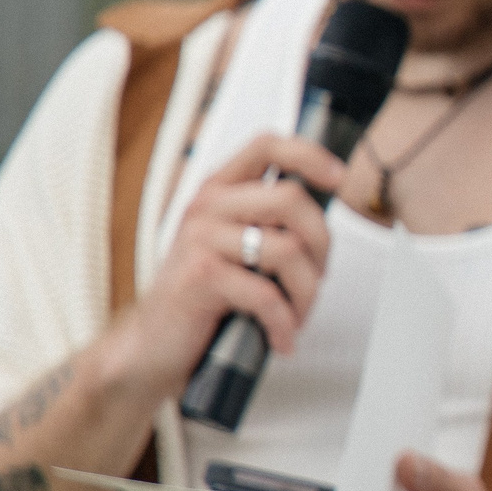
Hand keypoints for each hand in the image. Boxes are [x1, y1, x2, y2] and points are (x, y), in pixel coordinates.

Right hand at [95, 132, 343, 402]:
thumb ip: (270, 223)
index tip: (338, 178)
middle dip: (321, 245)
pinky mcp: (201, 277)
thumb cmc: (205, 297)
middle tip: (316, 278)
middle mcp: (208, 207)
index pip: (267, 146)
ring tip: (297, 315)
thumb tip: (326, 210)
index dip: (310, 155)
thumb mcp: (237, 248)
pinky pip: (268, 295)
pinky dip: (284, 323)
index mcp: (220, 191)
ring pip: (288, 249)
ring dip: (306, 293)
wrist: (153, 345)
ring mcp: (201, 239)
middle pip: (292, 199)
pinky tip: (281, 337)